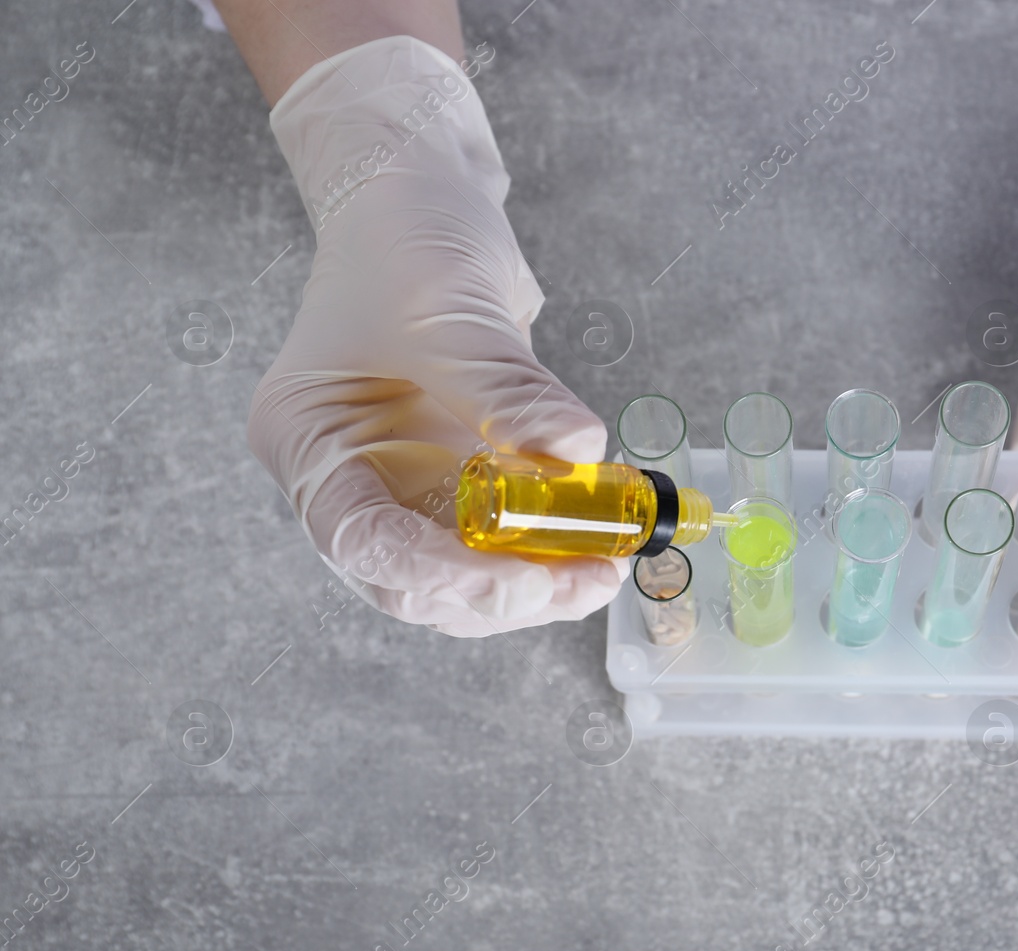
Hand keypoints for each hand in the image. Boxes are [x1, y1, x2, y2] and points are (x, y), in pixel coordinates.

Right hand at [248, 36, 624, 636]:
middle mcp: (348, 475)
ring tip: (607, 564)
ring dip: (535, 578)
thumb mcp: (452, 306)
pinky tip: (600, 528)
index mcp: (309, 441)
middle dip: (502, 593)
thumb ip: (510, 391)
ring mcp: (402, 477)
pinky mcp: (455, 470)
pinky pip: (500, 533)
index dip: (444, 577)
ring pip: (463, 572)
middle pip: (414, 581)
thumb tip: (578, 454)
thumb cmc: (402, 234)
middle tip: (589, 579)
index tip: (525, 579)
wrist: (419, 189)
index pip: (363, 544)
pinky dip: (549, 541)